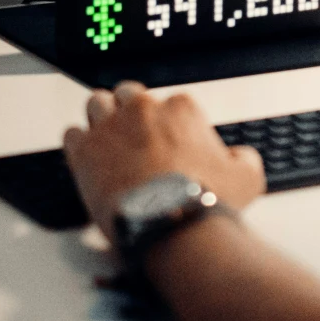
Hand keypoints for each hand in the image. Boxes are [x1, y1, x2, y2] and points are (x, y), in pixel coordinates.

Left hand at [63, 82, 265, 241]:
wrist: (173, 226)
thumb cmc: (208, 201)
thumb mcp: (248, 177)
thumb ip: (244, 158)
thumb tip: (239, 156)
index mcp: (180, 108)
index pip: (167, 102)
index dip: (166, 125)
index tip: (167, 146)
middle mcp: (143, 109)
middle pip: (127, 94)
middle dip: (129, 112)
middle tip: (134, 138)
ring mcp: (111, 127)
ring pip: (96, 103)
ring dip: (101, 118)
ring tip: (107, 142)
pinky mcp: (85, 151)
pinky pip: (72, 133)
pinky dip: (78, 143)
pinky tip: (88, 158)